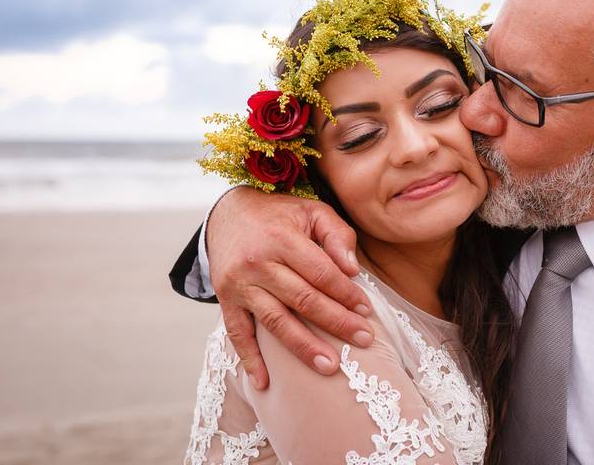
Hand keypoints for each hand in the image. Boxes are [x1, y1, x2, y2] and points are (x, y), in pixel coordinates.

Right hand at [208, 186, 373, 387]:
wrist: (227, 214)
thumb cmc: (280, 215)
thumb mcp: (312, 211)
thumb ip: (337, 235)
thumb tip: (353, 270)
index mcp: (282, 239)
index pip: (321, 273)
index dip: (346, 293)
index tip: (367, 311)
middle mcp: (258, 263)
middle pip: (303, 300)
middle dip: (336, 323)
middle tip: (364, 341)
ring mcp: (239, 284)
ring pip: (276, 322)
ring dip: (304, 347)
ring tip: (330, 368)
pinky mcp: (226, 299)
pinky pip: (237, 333)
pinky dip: (250, 359)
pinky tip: (265, 381)